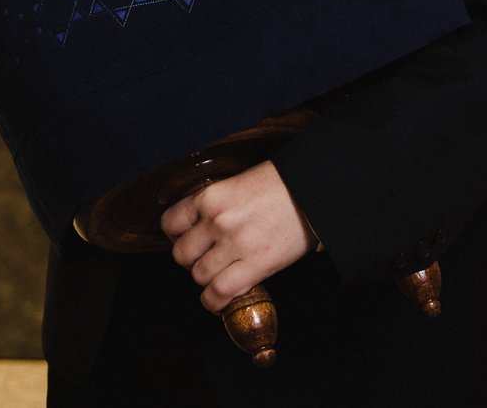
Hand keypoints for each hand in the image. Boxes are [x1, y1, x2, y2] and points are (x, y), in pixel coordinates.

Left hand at [161, 162, 311, 311]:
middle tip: (206, 258)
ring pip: (198, 276)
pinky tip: (218, 300)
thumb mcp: (239, 183)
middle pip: (181, 254)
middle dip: (191, 259)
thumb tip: (200, 226)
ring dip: (206, 279)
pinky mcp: (256, 265)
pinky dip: (214, 302)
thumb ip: (216, 204)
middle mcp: (217, 220)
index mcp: (211, 196)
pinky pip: (220, 293)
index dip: (176, 235)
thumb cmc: (282, 183)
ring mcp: (235, 244)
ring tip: (219, 275)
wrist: (316, 191)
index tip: (185, 238)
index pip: (171, 222)